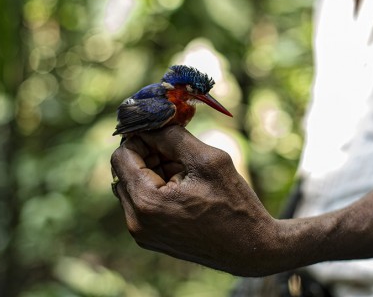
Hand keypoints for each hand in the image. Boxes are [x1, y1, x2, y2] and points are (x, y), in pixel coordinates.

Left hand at [110, 125, 284, 275]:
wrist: (251, 248)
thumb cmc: (234, 204)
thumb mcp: (207, 160)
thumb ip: (173, 137)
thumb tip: (150, 124)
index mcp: (146, 202)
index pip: (121, 156)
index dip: (141, 138)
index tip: (164, 132)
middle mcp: (136, 222)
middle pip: (124, 171)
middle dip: (148, 155)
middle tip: (179, 151)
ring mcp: (142, 233)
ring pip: (133, 186)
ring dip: (154, 171)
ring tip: (187, 173)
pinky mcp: (150, 238)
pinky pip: (142, 203)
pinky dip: (158, 189)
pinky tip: (186, 189)